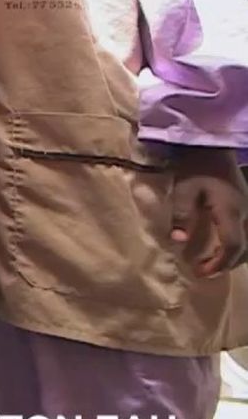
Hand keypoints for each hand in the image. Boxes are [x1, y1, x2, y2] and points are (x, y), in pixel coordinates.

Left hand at [170, 149, 247, 277]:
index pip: (233, 246)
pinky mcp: (245, 205)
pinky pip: (247, 232)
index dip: (219, 263)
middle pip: (245, 249)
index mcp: (230, 211)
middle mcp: (245, 213)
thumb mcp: (183, 190)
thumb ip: (182, 215)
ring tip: (212, 263)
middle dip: (225, 264)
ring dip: (233, 257)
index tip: (200, 272)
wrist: (212, 146)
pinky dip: (237, 246)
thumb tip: (178, 241)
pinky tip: (222, 247)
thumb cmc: (196, 167)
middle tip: (204, 271)